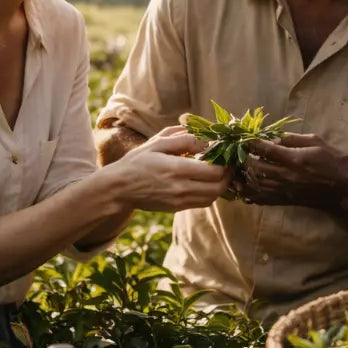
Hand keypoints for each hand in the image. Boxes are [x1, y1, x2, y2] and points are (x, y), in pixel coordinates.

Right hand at [111, 127, 231, 211]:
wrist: (119, 189)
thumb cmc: (137, 162)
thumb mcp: (158, 143)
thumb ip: (184, 139)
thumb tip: (206, 139)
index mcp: (177, 169)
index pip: (215, 171)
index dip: (226, 162)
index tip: (225, 151)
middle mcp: (181, 189)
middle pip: (219, 187)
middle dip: (228, 174)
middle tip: (227, 162)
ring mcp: (180, 201)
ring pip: (213, 197)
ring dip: (221, 184)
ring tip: (218, 170)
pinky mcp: (177, 208)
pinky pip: (203, 202)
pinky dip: (210, 192)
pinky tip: (206, 180)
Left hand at [240, 132, 347, 207]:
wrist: (344, 191)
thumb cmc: (333, 162)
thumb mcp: (317, 142)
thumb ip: (293, 139)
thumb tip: (273, 138)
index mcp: (295, 160)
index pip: (266, 150)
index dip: (251, 143)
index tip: (244, 137)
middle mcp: (286, 176)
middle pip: (255, 168)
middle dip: (243, 159)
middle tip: (238, 151)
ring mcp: (283, 191)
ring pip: (254, 185)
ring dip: (243, 175)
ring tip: (238, 166)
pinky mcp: (283, 201)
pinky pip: (259, 198)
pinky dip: (248, 192)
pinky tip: (243, 184)